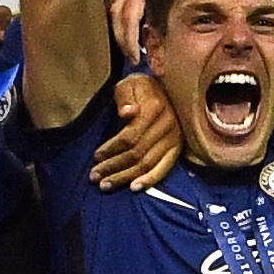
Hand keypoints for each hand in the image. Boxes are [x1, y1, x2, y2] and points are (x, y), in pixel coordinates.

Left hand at [94, 73, 186, 190]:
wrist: (166, 88)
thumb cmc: (141, 87)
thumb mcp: (129, 84)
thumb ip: (125, 98)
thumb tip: (126, 114)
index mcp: (155, 108)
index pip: (130, 136)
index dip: (111, 148)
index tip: (95, 156)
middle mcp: (168, 125)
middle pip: (137, 153)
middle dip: (113, 167)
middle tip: (94, 177)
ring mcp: (175, 139)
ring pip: (147, 164)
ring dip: (125, 177)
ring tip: (106, 185)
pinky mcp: (178, 148)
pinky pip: (164, 168)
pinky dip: (150, 180)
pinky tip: (134, 188)